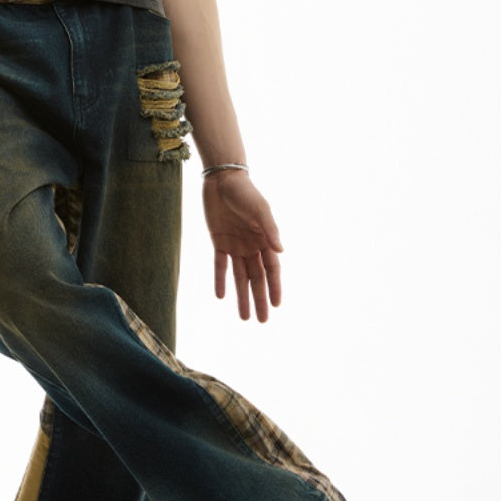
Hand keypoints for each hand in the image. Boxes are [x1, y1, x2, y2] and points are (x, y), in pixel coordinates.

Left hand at [202, 170, 282, 320]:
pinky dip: (220, 279)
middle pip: (256, 278)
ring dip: (241, 296)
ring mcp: (235, 245)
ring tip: (244, 317)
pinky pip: (220, 265)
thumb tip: (281, 251)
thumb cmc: (245, 192)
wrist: (222, 179)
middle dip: (259, 299)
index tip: (276, 305)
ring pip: (239, 277)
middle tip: (262, 321)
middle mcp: (251, 246)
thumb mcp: (260, 209)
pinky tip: (221, 296)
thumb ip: (270, 229)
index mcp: (264, 239)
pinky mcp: (218, 241)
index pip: (271, 269)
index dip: (274, 287)